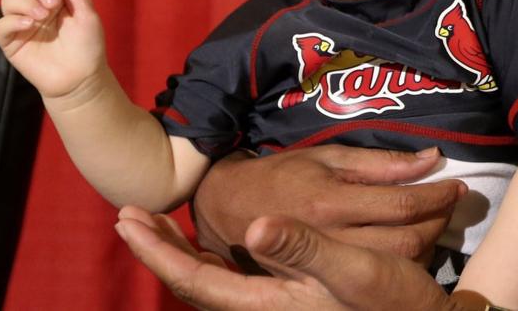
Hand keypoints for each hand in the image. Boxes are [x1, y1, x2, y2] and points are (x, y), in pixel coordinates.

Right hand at [0, 0, 106, 100]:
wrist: (79, 79)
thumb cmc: (87, 48)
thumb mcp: (89, 20)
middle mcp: (41, 5)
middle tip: (55, 4)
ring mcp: (24, 22)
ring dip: (26, 2)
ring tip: (42, 16)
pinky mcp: (11, 40)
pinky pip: (1, 24)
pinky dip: (12, 21)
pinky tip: (29, 24)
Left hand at [116, 206, 464, 310]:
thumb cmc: (390, 301)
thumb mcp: (354, 271)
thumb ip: (303, 250)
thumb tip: (255, 227)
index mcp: (268, 303)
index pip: (195, 280)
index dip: (159, 251)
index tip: (128, 219)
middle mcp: (263, 308)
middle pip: (195, 281)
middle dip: (160, 249)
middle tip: (129, 216)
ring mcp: (274, 304)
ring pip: (212, 279)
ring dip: (183, 250)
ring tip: (162, 222)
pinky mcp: (288, 298)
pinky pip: (233, 278)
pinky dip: (212, 256)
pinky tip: (216, 240)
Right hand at [192, 145, 465, 264]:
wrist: (231, 211)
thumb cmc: (282, 175)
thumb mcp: (327, 157)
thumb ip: (380, 162)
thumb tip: (431, 158)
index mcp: (331, 203)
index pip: (401, 204)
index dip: (436, 195)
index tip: (456, 184)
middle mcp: (333, 239)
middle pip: (407, 239)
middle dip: (438, 219)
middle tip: (452, 199)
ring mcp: (330, 264)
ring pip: (399, 261)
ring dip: (428, 239)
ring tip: (437, 216)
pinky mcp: (328, 279)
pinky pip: (381, 274)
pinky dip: (406, 257)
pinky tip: (413, 239)